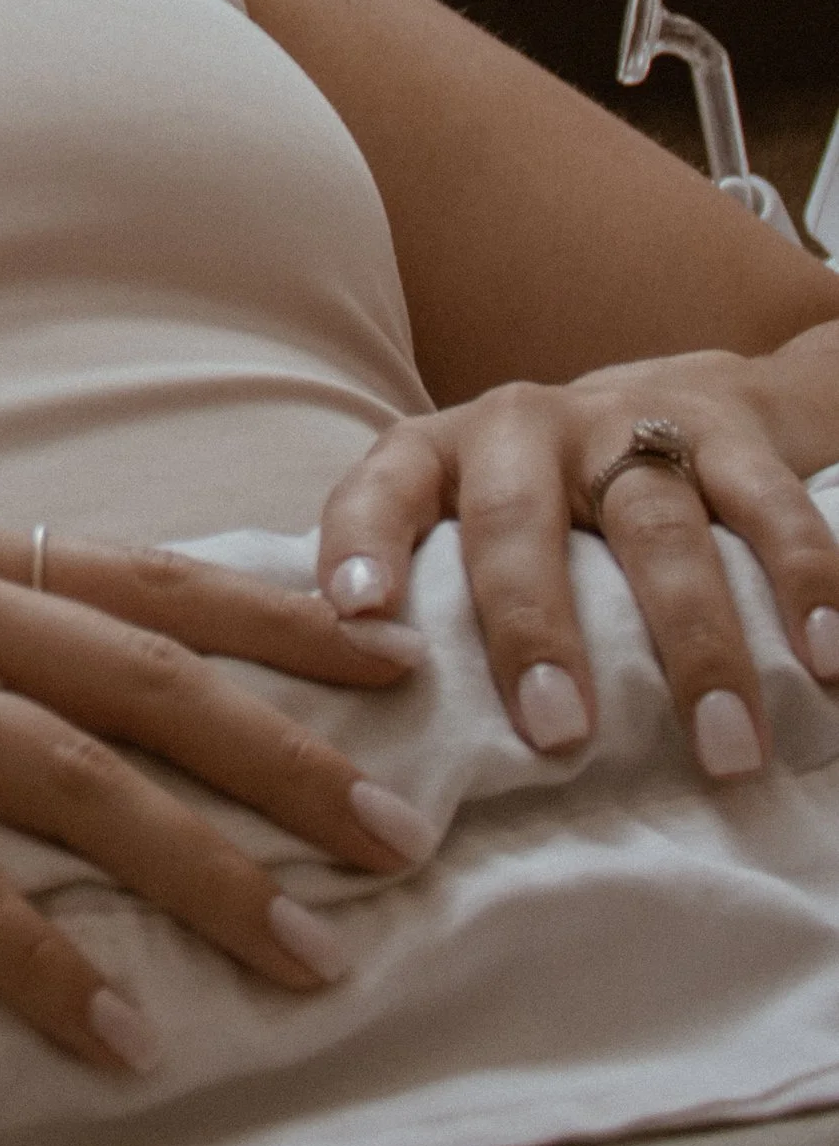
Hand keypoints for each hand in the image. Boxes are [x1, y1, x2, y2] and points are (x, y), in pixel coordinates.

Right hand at [0, 513, 426, 1072]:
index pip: (148, 583)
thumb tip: (110, 692)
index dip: (282, 627)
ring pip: (70, 775)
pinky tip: (112, 1025)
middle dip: (288, 758)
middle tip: (408, 835)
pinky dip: (37, 957)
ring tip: (309, 950)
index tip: (405, 668)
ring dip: (202, 870)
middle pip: (143, 678)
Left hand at [318, 331, 838, 778]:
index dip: (360, 543)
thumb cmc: (543, 506)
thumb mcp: (467, 529)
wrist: (671, 392)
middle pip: (516, 520)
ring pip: (656, 524)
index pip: (380, 487)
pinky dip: (806, 584)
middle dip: (533, 626)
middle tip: (558, 733)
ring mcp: (629, 422)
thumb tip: (369, 753)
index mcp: (443, 454)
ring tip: (728, 751)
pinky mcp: (729, 431)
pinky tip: (827, 660)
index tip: (354, 616)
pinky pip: (771, 509)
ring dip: (695, 643)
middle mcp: (524, 427)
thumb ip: (429, 608)